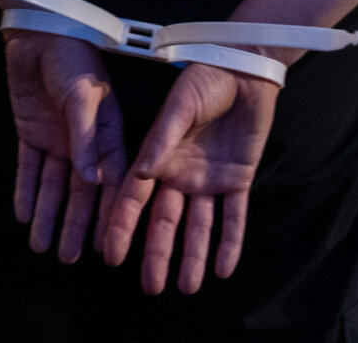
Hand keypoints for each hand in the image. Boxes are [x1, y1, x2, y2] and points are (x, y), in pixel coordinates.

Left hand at [2, 31, 127, 262]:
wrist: (38, 33)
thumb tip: (90, 181)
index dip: (110, 214)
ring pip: (53, 186)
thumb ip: (84, 139)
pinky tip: (25, 216)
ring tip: (43, 248)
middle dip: (76, 225)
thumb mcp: (83, 98)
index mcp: (107, 133)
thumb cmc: (72, 58)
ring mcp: (57, 139)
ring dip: (49, 215)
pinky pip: (29, 169)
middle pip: (81, 192)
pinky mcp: (31, 133)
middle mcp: (84, 143)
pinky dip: (26, 192)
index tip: (108, 246)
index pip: (112, 182)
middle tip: (70, 258)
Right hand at [99, 60, 279, 294]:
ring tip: (186, 287)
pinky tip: (223, 269)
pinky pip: (233, 217)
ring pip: (198, 226)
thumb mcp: (182, 104)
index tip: (110, 255)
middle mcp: (180, 173)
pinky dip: (230, 243)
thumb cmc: (207, 78)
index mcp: (158, 156)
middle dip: (156, 254)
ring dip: (192, 255)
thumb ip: (163, 137)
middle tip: (150, 287)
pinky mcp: (238, 178)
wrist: (246, 68)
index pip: (134, 198)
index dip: (121, 227)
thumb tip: (141, 173)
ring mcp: (209, 178)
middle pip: (165, 221)